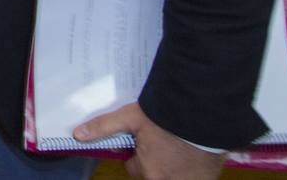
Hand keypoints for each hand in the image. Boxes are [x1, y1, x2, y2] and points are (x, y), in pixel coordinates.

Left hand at [74, 103, 224, 179]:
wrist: (204, 112)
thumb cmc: (165, 116)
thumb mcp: (131, 117)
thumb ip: (105, 127)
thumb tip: (77, 134)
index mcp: (149, 172)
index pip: (135, 168)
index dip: (138, 154)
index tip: (143, 140)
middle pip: (154, 174)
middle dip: (155, 161)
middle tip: (161, 140)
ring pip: (174, 176)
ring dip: (174, 166)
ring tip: (177, 144)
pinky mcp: (209, 177)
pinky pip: (195, 176)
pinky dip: (193, 168)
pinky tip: (193, 150)